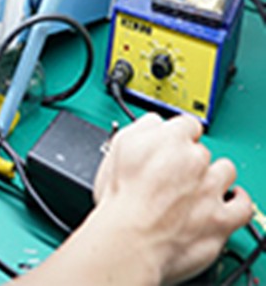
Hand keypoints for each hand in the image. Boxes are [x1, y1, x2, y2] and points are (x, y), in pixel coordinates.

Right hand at [93, 113, 252, 284]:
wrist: (129, 238)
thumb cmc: (119, 198)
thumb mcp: (118, 147)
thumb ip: (142, 128)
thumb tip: (154, 123)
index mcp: (170, 138)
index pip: (187, 124)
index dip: (178, 135)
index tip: (172, 145)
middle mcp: (195, 159)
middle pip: (202, 149)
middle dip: (190, 160)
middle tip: (174, 174)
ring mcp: (211, 189)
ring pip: (225, 170)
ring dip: (214, 176)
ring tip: (199, 187)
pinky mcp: (222, 219)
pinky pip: (243, 205)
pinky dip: (237, 201)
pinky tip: (227, 201)